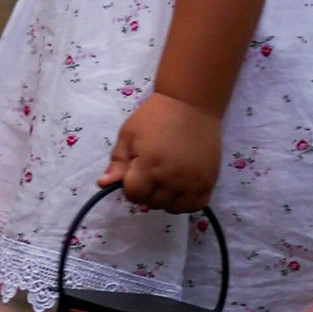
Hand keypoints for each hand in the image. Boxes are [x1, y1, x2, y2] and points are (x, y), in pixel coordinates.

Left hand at [102, 90, 222, 210]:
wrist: (191, 103)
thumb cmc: (155, 116)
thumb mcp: (128, 134)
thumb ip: (117, 162)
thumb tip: (103, 184)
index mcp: (148, 166)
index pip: (134, 196)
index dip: (131, 186)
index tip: (135, 173)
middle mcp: (171, 178)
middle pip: (153, 204)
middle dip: (148, 192)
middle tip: (151, 174)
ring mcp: (192, 181)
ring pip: (174, 208)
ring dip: (167, 199)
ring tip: (167, 181)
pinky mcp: (209, 180)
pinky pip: (196, 205)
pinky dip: (187, 201)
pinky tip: (182, 188)